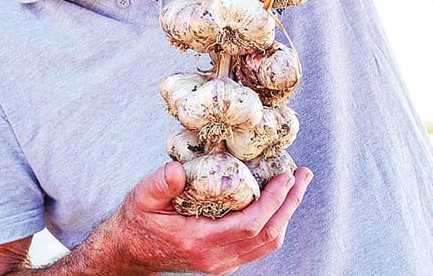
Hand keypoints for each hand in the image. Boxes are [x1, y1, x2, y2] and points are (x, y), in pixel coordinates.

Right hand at [97, 161, 312, 274]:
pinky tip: (274, 202)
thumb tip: (177, 169)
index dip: (274, 201)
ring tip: (295, 186)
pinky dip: (272, 223)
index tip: (286, 176)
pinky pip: (257, 246)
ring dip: (286, 215)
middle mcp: (215, 258)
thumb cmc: (137, 220)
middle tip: (302, 176)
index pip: (251, 225)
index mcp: (199, 241)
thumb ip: (160, 183)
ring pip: (267, 244)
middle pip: (268, 236)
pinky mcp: (223, 261)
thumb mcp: (141, 197)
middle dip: (290, 205)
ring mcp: (221, 263)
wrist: (130, 251)